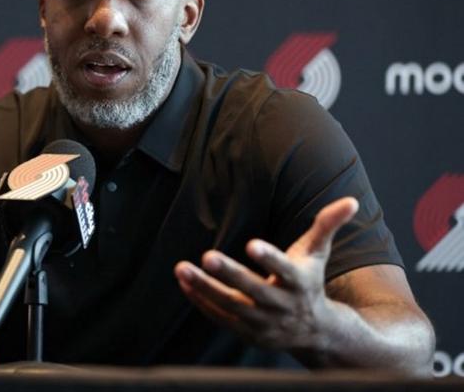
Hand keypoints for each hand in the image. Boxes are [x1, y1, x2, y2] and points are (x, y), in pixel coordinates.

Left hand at [174, 197, 358, 350]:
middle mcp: (281, 305)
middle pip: (252, 290)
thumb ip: (327, 226)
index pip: (283, 270)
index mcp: (299, 283)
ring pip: (230, 305)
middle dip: (229, 274)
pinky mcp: (246, 332)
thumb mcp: (318, 254)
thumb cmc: (309, 281)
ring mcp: (262, 322)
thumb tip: (351, 200)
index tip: (251, 244)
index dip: (269, 258)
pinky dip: (201, 300)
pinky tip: (184, 282)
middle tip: (207, 255)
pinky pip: (219, 316)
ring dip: (204, 288)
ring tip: (182, 268)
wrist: (315, 332)